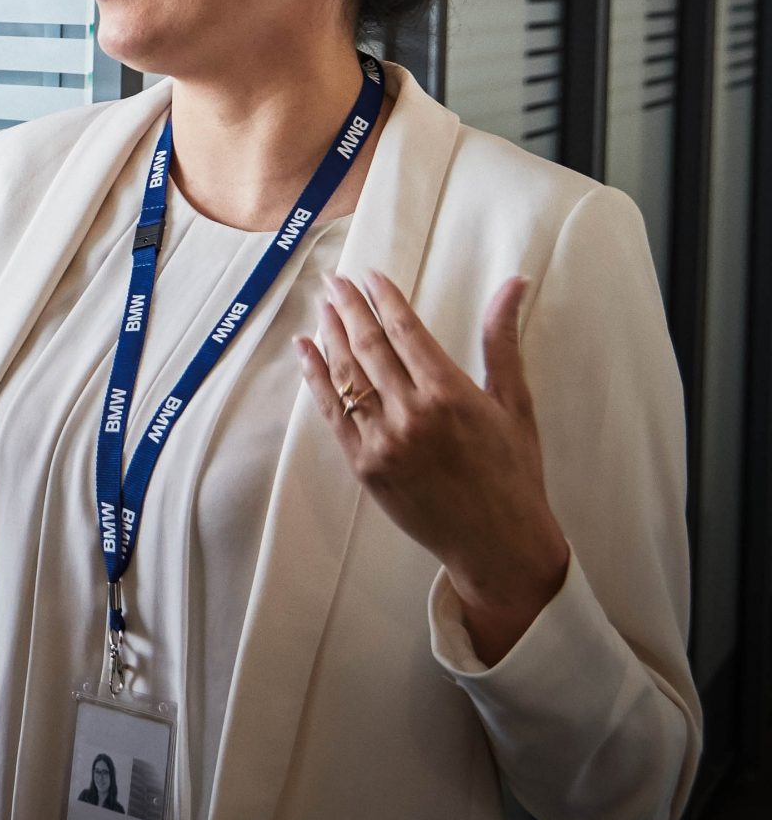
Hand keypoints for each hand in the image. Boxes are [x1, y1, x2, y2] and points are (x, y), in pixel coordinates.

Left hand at [294, 268, 570, 666]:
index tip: (370, 276)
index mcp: (450, 393)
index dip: (384, 298)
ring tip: (322, 306)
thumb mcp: (514, 403)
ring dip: (330, 335)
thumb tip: (515, 282)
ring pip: (347, 374)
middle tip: (335, 280)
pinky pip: (331, 412)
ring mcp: (383, 440)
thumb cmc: (513, 472)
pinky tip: (305, 350)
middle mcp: (412, 413)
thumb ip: (502, 340)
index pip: (405, 330)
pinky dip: (315, 376)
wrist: (499, 544)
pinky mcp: (364, 465)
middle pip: (369, 345)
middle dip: (349, 307)